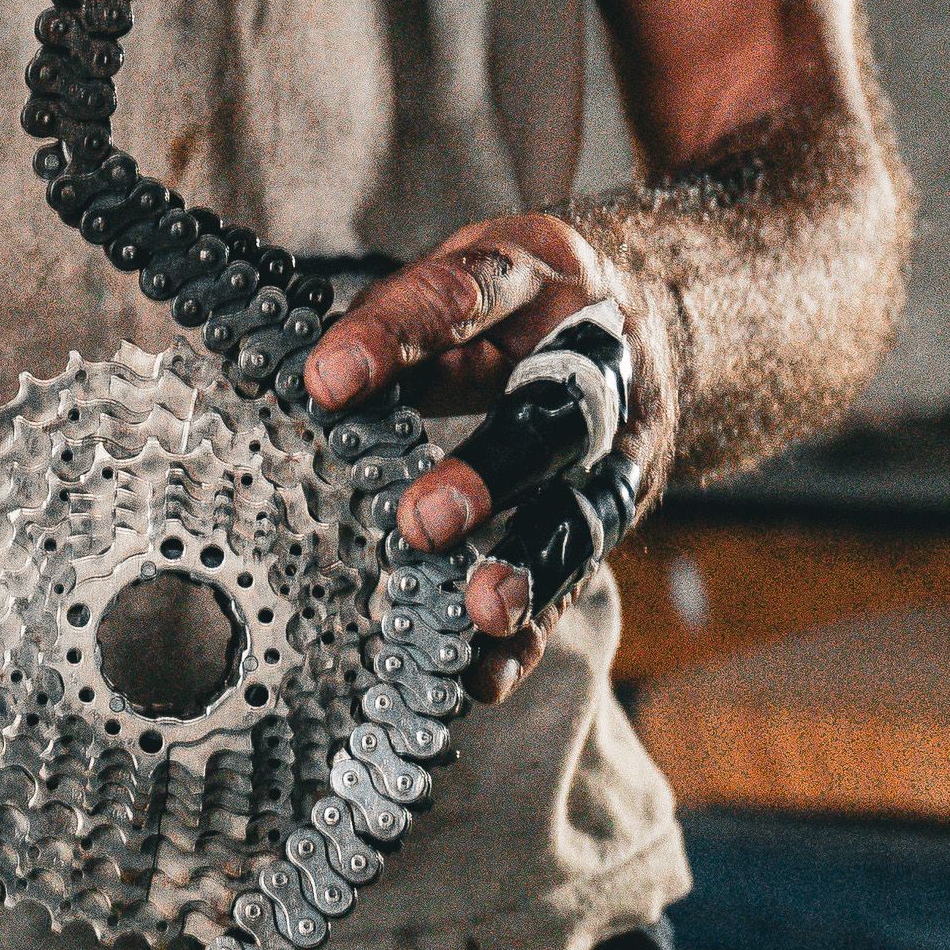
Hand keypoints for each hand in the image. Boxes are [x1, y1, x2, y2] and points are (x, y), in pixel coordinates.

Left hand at [300, 213, 657, 702]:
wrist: (643, 321)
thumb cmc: (514, 305)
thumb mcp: (460, 280)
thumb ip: (393, 327)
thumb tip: (305, 386)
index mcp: (542, 275)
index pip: (466, 296)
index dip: (395, 336)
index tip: (325, 381)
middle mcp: (597, 360)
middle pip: (553, 417)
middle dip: (492, 470)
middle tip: (423, 521)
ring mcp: (618, 443)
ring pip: (582, 510)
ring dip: (529, 564)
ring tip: (481, 612)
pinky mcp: (614, 511)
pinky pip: (576, 577)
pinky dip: (531, 631)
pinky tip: (483, 674)